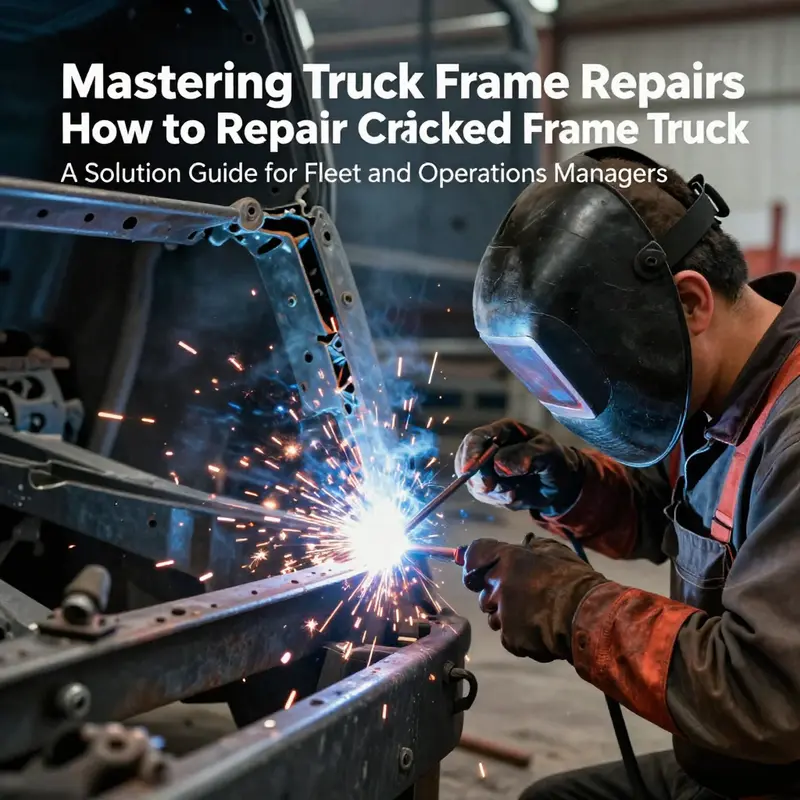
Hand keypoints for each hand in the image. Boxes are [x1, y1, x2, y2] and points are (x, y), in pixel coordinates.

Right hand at [454, 419, 583, 514]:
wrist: (561, 483)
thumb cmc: (555, 459)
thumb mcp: (547, 452)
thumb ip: (526, 454)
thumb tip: (500, 465)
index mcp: (502, 432)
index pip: (475, 438)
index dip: (469, 453)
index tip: (469, 470)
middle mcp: (490, 448)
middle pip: (467, 461)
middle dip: (478, 478)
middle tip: (491, 488)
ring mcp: (488, 468)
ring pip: (475, 482)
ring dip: (493, 492)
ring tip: (515, 493)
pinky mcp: (491, 486)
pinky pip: (486, 496)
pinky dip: (499, 500)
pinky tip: (516, 497)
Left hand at [462, 534, 607, 661]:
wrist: (587, 615)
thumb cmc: (572, 579)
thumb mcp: (553, 551)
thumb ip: (532, 548)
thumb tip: (525, 545)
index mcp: (506, 559)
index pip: (474, 556)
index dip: (474, 564)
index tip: (477, 571)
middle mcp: (497, 585)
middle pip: (484, 592)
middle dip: (497, 595)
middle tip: (522, 597)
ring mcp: (502, 614)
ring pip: (494, 617)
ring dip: (507, 617)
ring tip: (534, 616)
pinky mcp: (510, 639)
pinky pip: (508, 637)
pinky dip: (520, 636)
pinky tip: (539, 631)